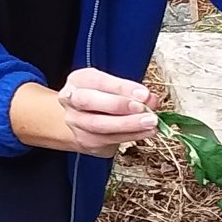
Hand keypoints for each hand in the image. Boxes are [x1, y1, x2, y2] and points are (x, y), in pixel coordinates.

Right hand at [24, 68, 160, 157]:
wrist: (83, 120)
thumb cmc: (101, 98)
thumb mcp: (113, 87)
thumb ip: (130, 91)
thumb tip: (149, 99)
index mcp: (79, 80)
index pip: (98, 81)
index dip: (121, 88)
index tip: (143, 94)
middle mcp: (72, 100)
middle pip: (89, 102)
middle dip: (119, 105)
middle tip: (143, 109)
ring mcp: (75, 122)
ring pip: (100, 125)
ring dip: (129, 125)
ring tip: (150, 123)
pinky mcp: (84, 140)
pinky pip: (109, 139)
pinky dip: (131, 135)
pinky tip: (145, 132)